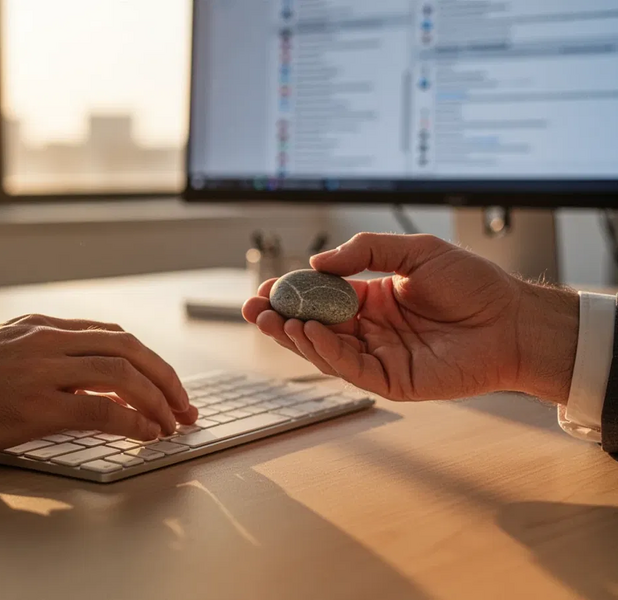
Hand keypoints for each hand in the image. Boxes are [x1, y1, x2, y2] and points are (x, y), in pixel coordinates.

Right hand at [0, 314, 196, 457]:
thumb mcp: (5, 350)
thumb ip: (48, 357)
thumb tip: (88, 382)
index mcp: (42, 327)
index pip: (113, 336)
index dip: (148, 361)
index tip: (165, 384)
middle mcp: (48, 340)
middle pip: (129, 348)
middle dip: (165, 377)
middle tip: (183, 404)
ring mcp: (43, 370)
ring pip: (122, 374)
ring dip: (156, 400)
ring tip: (171, 423)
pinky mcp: (35, 405)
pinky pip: (100, 410)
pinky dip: (132, 422)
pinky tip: (145, 434)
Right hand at [243, 233, 578, 403]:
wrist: (513, 320)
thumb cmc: (473, 285)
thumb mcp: (414, 252)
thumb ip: (366, 252)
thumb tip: (319, 261)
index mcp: (372, 300)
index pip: (320, 299)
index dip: (291, 294)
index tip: (267, 287)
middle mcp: (370, 330)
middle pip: (313, 327)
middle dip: (281, 318)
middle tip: (254, 308)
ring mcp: (379, 356)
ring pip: (324, 350)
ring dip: (296, 336)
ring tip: (275, 319)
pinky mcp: (391, 380)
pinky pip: (350, 368)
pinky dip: (326, 352)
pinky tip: (311, 332)